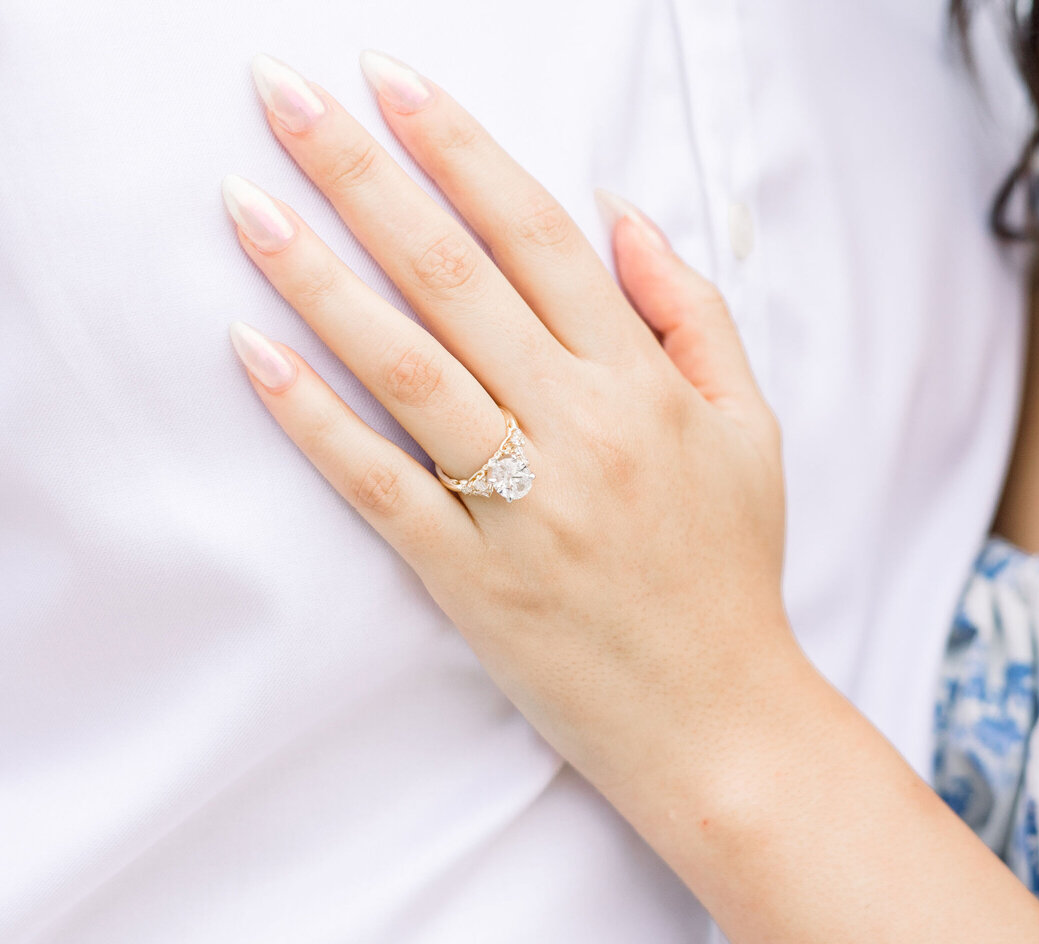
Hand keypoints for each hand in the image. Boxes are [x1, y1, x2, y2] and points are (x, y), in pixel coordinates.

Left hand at [225, 53, 791, 788]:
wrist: (720, 721)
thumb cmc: (731, 571)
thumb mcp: (749, 429)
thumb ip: (692, 313)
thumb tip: (618, 212)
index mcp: (648, 385)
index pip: (540, 237)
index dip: (460, 149)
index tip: (393, 84)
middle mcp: (584, 431)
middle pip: (456, 277)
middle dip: (362, 174)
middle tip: (282, 96)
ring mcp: (524, 508)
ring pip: (408, 368)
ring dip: (318, 278)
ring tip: (245, 204)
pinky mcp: (472, 581)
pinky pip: (382, 487)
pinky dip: (316, 420)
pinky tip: (256, 354)